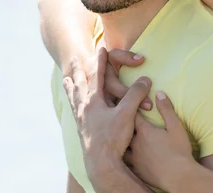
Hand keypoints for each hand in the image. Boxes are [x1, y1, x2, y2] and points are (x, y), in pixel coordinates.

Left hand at [62, 48, 151, 180]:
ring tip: (66, 79)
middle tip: (75, 59)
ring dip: (71, 86)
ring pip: (73, 97)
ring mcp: (81, 119)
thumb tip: (146, 79)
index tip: (101, 49)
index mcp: (94, 101)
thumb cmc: (113, 138)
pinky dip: (72, 103)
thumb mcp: (127, 113)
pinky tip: (73, 105)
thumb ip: (136, 94)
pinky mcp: (82, 129)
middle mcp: (84, 107)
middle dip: (79, 70)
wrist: (100, 163)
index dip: (101, 61)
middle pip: (80, 84)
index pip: (98, 75)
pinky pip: (74, 110)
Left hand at [125, 92, 194, 191]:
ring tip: (115, 135)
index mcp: (145, 131)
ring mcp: (134, 158)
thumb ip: (166, 109)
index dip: (129, 106)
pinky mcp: (135, 169)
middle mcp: (135, 143)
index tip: (125, 100)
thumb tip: (159, 93)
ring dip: (118, 139)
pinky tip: (121, 154)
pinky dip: (121, 155)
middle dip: (119, 121)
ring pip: (119, 145)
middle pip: (122, 129)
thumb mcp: (176, 126)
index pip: (132, 114)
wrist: (178, 177)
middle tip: (116, 115)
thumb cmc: (179, 151)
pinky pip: (124, 160)